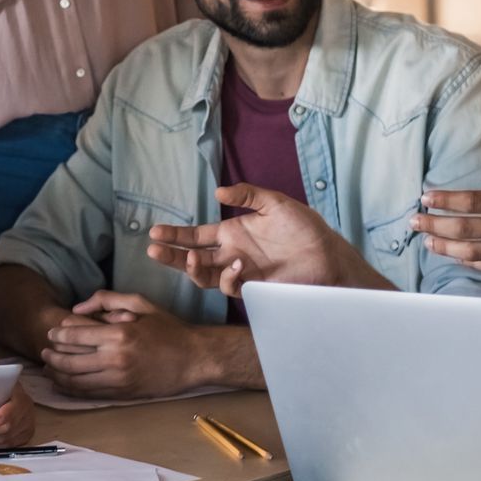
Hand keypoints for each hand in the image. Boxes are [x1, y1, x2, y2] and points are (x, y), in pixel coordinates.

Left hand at [0, 382, 35, 447]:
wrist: (16, 395)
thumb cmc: (2, 388)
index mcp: (21, 399)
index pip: (13, 410)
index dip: (3, 417)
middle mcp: (26, 416)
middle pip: (6, 429)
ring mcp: (26, 430)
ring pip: (4, 441)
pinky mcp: (22, 440)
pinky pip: (5, 447)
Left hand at [38, 291, 203, 398]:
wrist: (194, 359)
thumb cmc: (168, 329)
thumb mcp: (140, 303)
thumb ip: (107, 299)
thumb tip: (77, 308)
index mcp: (119, 334)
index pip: (75, 336)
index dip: (57, 335)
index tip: (51, 333)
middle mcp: (116, 359)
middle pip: (70, 360)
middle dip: (52, 356)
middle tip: (43, 351)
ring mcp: (118, 380)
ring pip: (75, 381)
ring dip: (57, 374)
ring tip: (48, 367)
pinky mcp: (122, 394)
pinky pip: (89, 394)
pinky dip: (71, 389)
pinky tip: (64, 382)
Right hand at [146, 184, 371, 295]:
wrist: (327, 254)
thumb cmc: (304, 228)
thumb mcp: (275, 203)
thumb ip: (247, 195)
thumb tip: (217, 193)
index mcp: (232, 234)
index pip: (196, 236)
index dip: (175, 235)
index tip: (155, 232)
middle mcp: (231, 254)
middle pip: (192, 258)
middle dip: (171, 256)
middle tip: (153, 250)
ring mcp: (241, 272)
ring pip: (205, 277)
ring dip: (193, 270)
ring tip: (190, 261)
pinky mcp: (254, 287)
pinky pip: (231, 286)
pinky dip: (229, 276)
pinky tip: (236, 263)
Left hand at [413, 142, 480, 287]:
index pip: (472, 200)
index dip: (444, 199)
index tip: (425, 197)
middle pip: (462, 228)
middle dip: (433, 225)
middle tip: (412, 222)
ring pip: (469, 251)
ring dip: (443, 247)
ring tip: (425, 242)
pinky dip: (467, 263)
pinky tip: (454, 258)